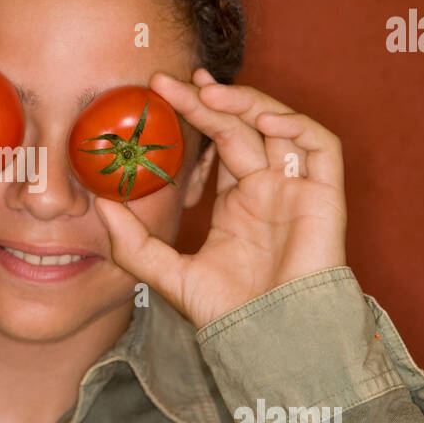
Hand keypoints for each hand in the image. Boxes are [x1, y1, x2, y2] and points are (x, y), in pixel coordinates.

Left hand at [94, 68, 347, 329]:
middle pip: (242, 126)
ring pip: (279, 125)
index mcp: (238, 202)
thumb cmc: (227, 314)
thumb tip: (99, 204)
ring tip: (207, 93)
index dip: (195, 113)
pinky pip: (320, 145)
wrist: (269, 340)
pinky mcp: (324, 196)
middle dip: (209, 100)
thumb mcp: (166, 273)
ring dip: (247, 102)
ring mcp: (297, 189)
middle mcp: (268, 189)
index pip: (217, 141)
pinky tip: (262, 117)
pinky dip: (295, 124)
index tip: (161, 92)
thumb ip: (132, 242)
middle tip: (172, 82)